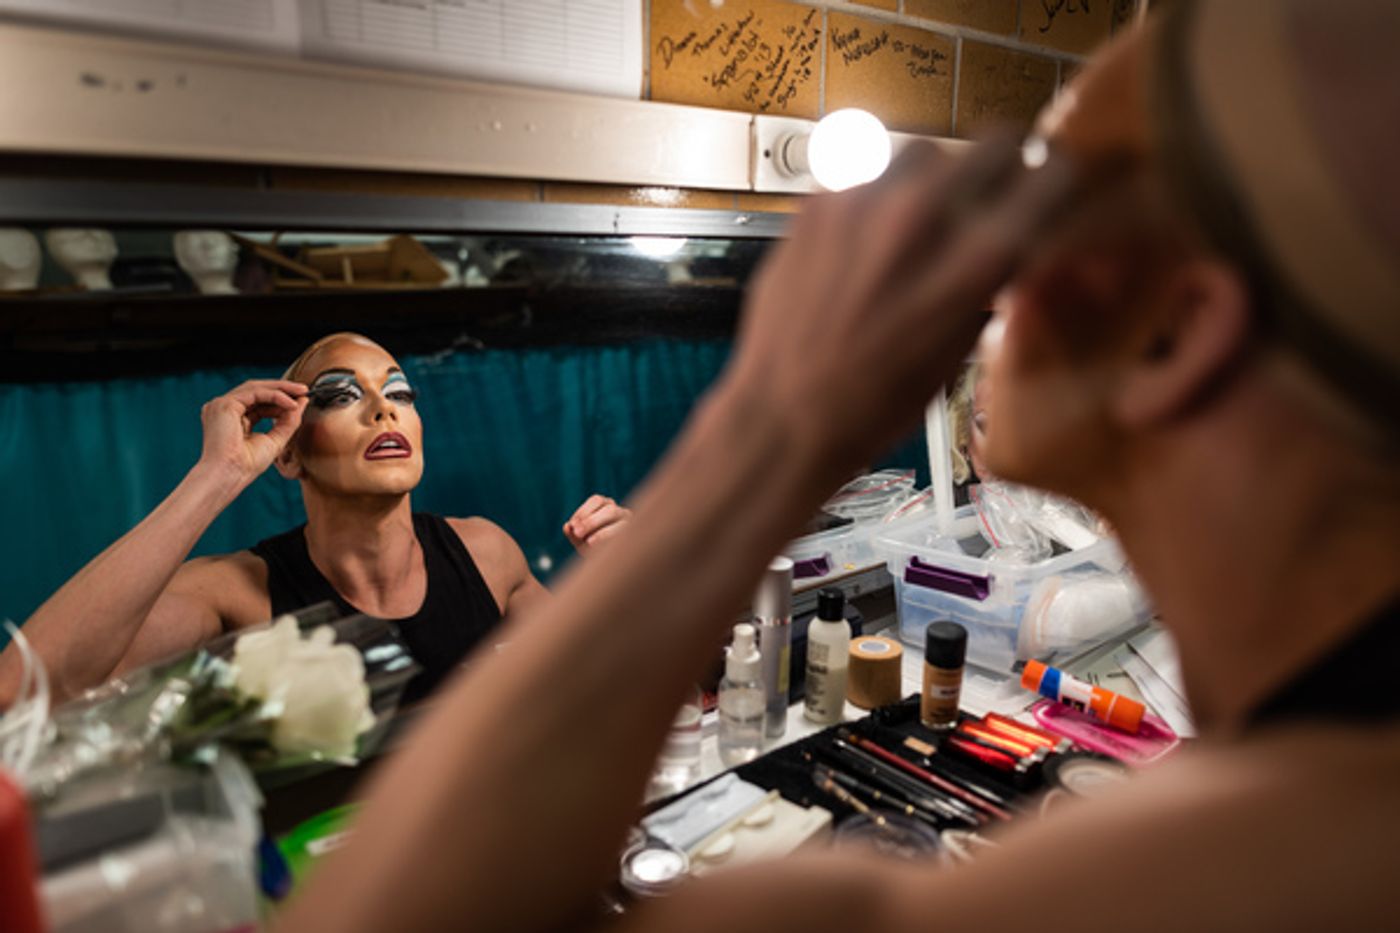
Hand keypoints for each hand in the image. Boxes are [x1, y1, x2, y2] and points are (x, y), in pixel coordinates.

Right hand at [197, 380, 308, 485]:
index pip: (259, 402)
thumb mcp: (275, 440)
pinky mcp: (225, 404)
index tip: (301, 400)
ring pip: (256, 387)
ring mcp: (221, 405)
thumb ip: (289, 421)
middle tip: (304, 390)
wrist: (230, 475)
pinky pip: (255, 392)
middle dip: (283, 389)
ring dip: (281, 389)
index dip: (281, 400)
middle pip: (256, 390)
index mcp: (232, 418)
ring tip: (302, 393)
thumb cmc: (246, 465)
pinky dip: (276, 396)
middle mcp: (224, 409)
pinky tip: (291, 404)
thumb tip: (302, 402)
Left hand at [563, 494, 631, 553]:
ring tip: (589, 543)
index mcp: (607, 505)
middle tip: (577, 533)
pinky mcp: (636, 537)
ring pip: (623, 526)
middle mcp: (621, 512)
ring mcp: (631, 524)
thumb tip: (567, 526)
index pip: (597, 501)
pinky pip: (625, 536)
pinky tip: (602, 549)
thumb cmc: (594, 549)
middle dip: (592, 521)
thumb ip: (573, 534)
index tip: (572, 525)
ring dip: (602, 532)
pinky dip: (612, 541)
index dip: (583, 511)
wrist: (612, 565)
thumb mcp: (581, 542)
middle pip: (610, 509)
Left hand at [722, 132, 1079, 478]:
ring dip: (937, 179)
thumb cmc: (879, 402)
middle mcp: (927, 214)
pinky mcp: (820, 203)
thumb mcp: (961, 347)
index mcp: (979, 258)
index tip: (1055, 189)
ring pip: (928, 153)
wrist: (785, 413)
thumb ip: (992, 282)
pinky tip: (867, 246)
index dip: (1061, 179)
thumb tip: (1015, 243)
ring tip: (923, 223)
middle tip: (997, 194)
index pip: (1054, 175)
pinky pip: (868, 180)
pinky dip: (879, 204)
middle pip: (996, 141)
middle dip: (1005, 165)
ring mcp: (867, 201)